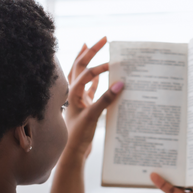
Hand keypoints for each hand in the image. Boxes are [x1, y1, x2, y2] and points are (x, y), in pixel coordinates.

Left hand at [64, 37, 123, 160]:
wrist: (73, 153)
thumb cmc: (77, 136)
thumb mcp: (92, 116)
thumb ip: (106, 99)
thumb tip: (120, 83)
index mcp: (72, 93)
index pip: (86, 73)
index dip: (100, 66)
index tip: (115, 63)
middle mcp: (73, 93)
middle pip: (80, 66)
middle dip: (91, 51)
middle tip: (103, 38)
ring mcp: (79, 99)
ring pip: (83, 75)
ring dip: (89, 61)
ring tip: (93, 47)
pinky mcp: (85, 107)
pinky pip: (91, 89)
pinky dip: (96, 81)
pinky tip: (103, 75)